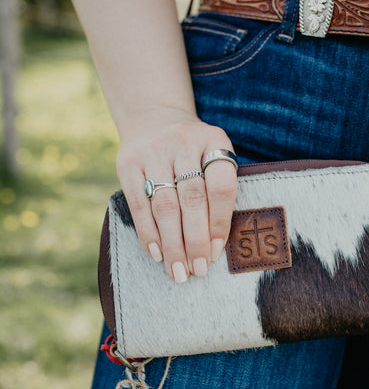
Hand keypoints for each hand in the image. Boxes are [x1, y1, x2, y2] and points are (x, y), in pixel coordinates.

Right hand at [117, 117, 237, 281]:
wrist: (154, 117)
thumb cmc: (193, 152)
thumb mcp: (212, 156)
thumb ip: (217, 192)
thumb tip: (215, 247)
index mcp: (214, 140)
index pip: (221, 187)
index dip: (220, 223)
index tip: (215, 253)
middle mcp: (184, 142)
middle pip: (192, 200)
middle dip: (195, 241)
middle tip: (197, 270)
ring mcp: (154, 150)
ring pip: (165, 206)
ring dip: (172, 244)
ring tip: (178, 271)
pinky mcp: (128, 162)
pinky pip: (139, 204)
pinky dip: (148, 233)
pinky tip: (156, 254)